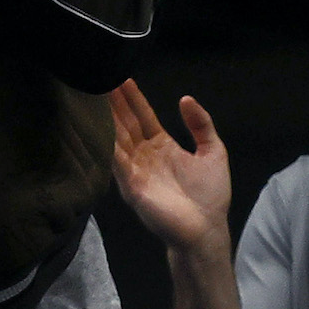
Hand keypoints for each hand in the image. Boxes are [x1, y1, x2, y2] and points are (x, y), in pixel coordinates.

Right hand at [110, 78, 232, 252]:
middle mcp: (144, 155)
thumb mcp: (213, 152)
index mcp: (162, 146)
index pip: (143, 116)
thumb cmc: (210, 196)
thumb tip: (185, 98)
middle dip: (114, 102)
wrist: (205, 230)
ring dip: (106, 118)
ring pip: (117, 138)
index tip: (123, 78)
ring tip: (95, 96)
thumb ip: (201, 125)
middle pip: (126, 123)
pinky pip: (116, 161)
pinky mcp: (130, 185)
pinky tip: (99, 127)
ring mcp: (135, 170)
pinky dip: (107, 145)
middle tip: (101, 78)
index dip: (134, 98)